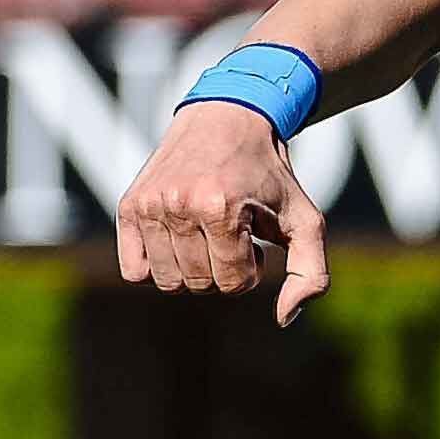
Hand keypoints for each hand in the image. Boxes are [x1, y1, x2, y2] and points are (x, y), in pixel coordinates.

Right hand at [117, 100, 332, 322]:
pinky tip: (180, 240)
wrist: (227, 118)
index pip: (233, 283)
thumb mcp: (306, 220)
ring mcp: (149, 204)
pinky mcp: (129, 205)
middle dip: (224, 270)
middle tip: (232, 236)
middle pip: (200, 284)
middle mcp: (178, 204)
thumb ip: (310, 273)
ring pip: (168, 282)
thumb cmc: (270, 175)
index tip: (255, 241)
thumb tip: (284, 319)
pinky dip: (158, 266)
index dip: (251, 271)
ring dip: (194, 269)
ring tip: (208, 235)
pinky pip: (134, 271)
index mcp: (221, 208)